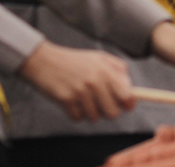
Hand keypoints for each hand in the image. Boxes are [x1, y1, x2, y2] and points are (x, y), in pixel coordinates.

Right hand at [18, 42, 133, 121]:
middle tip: (103, 104)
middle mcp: (94, 82)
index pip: (126, 95)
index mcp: (106, 70)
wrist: (44, 61)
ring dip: (92, 112)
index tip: (127, 105)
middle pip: (112, 112)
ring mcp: (79, 92)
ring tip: (86, 100)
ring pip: (95, 117)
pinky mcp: (65, 100)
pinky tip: (74, 102)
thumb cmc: (75, 60)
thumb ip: (118, 69)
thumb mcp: (100, 57)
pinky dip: (77, 113)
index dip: (129, 103)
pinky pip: (78, 118)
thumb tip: (130, 86)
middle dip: (109, 111)